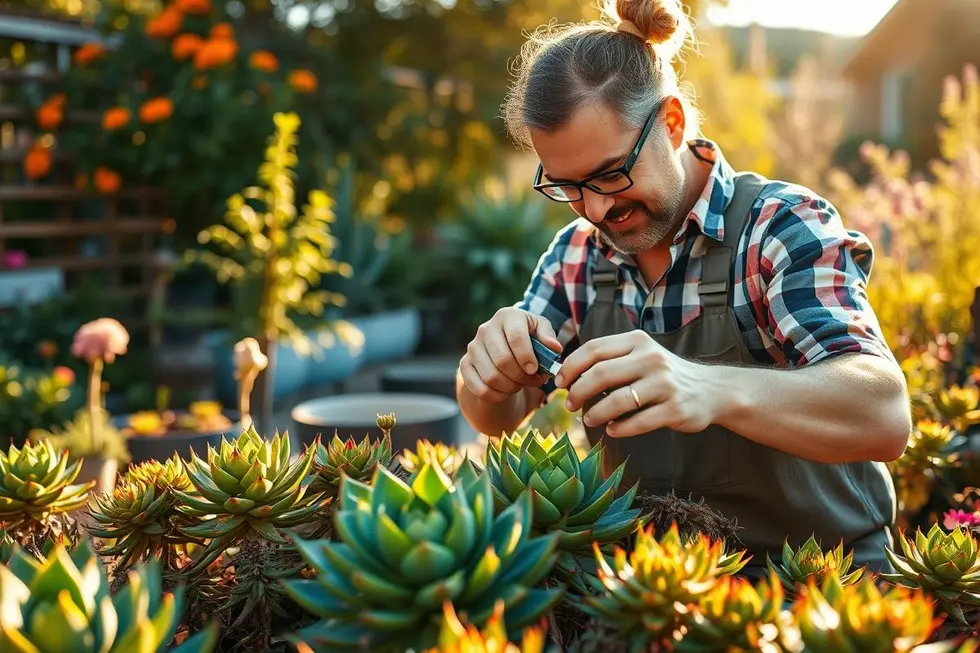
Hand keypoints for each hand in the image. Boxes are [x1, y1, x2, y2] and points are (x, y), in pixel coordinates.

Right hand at [458, 307, 560, 402]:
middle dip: (522, 376)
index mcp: (507, 316)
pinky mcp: (465, 364)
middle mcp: (486, 329)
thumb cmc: (527, 337)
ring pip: (492, 377)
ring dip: (511, 387)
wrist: (503, 347)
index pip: (516, 337)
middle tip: (533, 380)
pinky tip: (506, 392)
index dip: (527, 357)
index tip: (535, 369)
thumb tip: (554, 348)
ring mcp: (473, 347)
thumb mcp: (540, 331)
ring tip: (521, 385)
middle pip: (503, 360)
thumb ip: (548, 336)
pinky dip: (497, 396)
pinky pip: (480, 389)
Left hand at [556, 330, 718, 437]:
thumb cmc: (664, 374)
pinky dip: (619, 428)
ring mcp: (665, 384)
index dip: (571, 366)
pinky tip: (611, 429)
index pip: (594, 348)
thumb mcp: (641, 355)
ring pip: (617, 400)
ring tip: (588, 419)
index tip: (559, 382)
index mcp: (638, 341)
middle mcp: (651, 359)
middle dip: (578, 391)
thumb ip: (610, 360)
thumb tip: (567, 375)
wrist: (712, 390)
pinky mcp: (675, 409)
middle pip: (601, 374)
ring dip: (595, 413)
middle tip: (569, 404)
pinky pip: (637, 422)